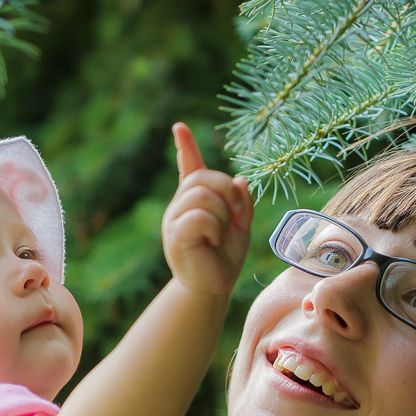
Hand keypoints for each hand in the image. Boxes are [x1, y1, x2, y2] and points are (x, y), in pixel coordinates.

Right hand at [161, 123, 253, 296]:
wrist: (212, 288)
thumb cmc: (224, 258)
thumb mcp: (241, 226)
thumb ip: (241, 203)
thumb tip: (240, 180)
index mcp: (195, 200)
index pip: (189, 167)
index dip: (185, 147)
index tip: (179, 127)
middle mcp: (180, 205)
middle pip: (204, 177)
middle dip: (227, 192)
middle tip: (235, 215)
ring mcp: (174, 219)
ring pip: (202, 195)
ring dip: (222, 212)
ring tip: (220, 233)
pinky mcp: (175, 235)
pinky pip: (198, 216)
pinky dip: (214, 227)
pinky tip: (211, 241)